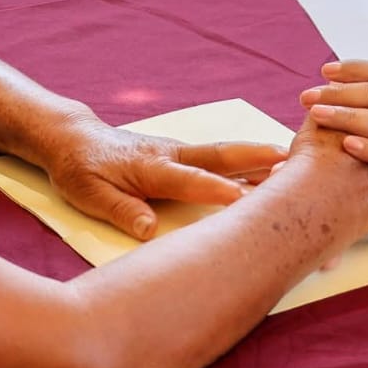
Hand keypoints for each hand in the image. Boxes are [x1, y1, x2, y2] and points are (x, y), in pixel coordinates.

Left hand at [43, 117, 286, 239]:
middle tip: (289, 160)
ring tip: (294, 162)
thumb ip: (121, 209)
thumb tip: (148, 229)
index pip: (189, 179)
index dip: (217, 189)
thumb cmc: (80, 168)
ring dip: (258, 158)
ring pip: (224, 155)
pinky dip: (246, 160)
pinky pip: (219, 157)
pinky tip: (268, 167)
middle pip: (219, 156)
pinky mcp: (182, 153)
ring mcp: (179, 151)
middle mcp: (171, 154)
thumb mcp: (88, 194)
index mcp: (151, 167)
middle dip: (255, 159)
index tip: (245, 198)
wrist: (73, 137)